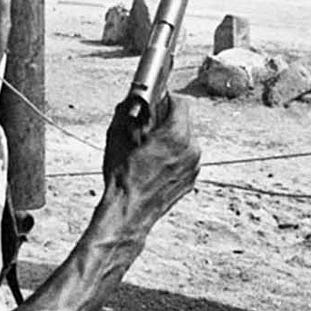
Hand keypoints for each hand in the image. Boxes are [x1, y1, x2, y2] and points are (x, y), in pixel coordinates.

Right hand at [102, 92, 199, 227]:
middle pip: (184, 120)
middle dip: (167, 118)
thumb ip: (126, 112)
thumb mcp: (117, 137)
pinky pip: (185, 156)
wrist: (129, 212)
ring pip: (185, 139)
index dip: (166, 98)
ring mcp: (193, 165)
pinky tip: (155, 163)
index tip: (155, 100)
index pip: (181, 102)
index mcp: (176, 135)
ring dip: (170, 137)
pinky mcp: (191, 178)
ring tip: (149, 147)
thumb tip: (130, 99)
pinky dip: (173, 155)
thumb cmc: (122, 177)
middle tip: (148, 124)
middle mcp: (191, 149)